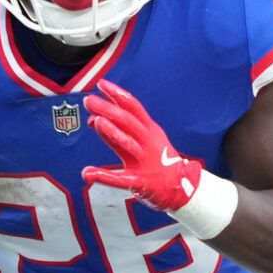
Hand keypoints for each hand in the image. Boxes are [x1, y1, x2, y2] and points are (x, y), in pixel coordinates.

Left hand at [81, 80, 203, 212]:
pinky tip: (89, 173)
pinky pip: (121, 180)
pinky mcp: (142, 183)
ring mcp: (145, 162)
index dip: (118, 95)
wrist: (183, 189)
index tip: (101, 84)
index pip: (133, 109)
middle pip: (128, 122)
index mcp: (149, 131)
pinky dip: (105, 176)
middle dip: (109, 110)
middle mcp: (148, 143)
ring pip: (128, 144)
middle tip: (89, 101)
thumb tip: (93, 119)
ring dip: (113, 133)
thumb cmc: (159, 162)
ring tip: (96, 122)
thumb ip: (117, 131)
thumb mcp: (142, 142)